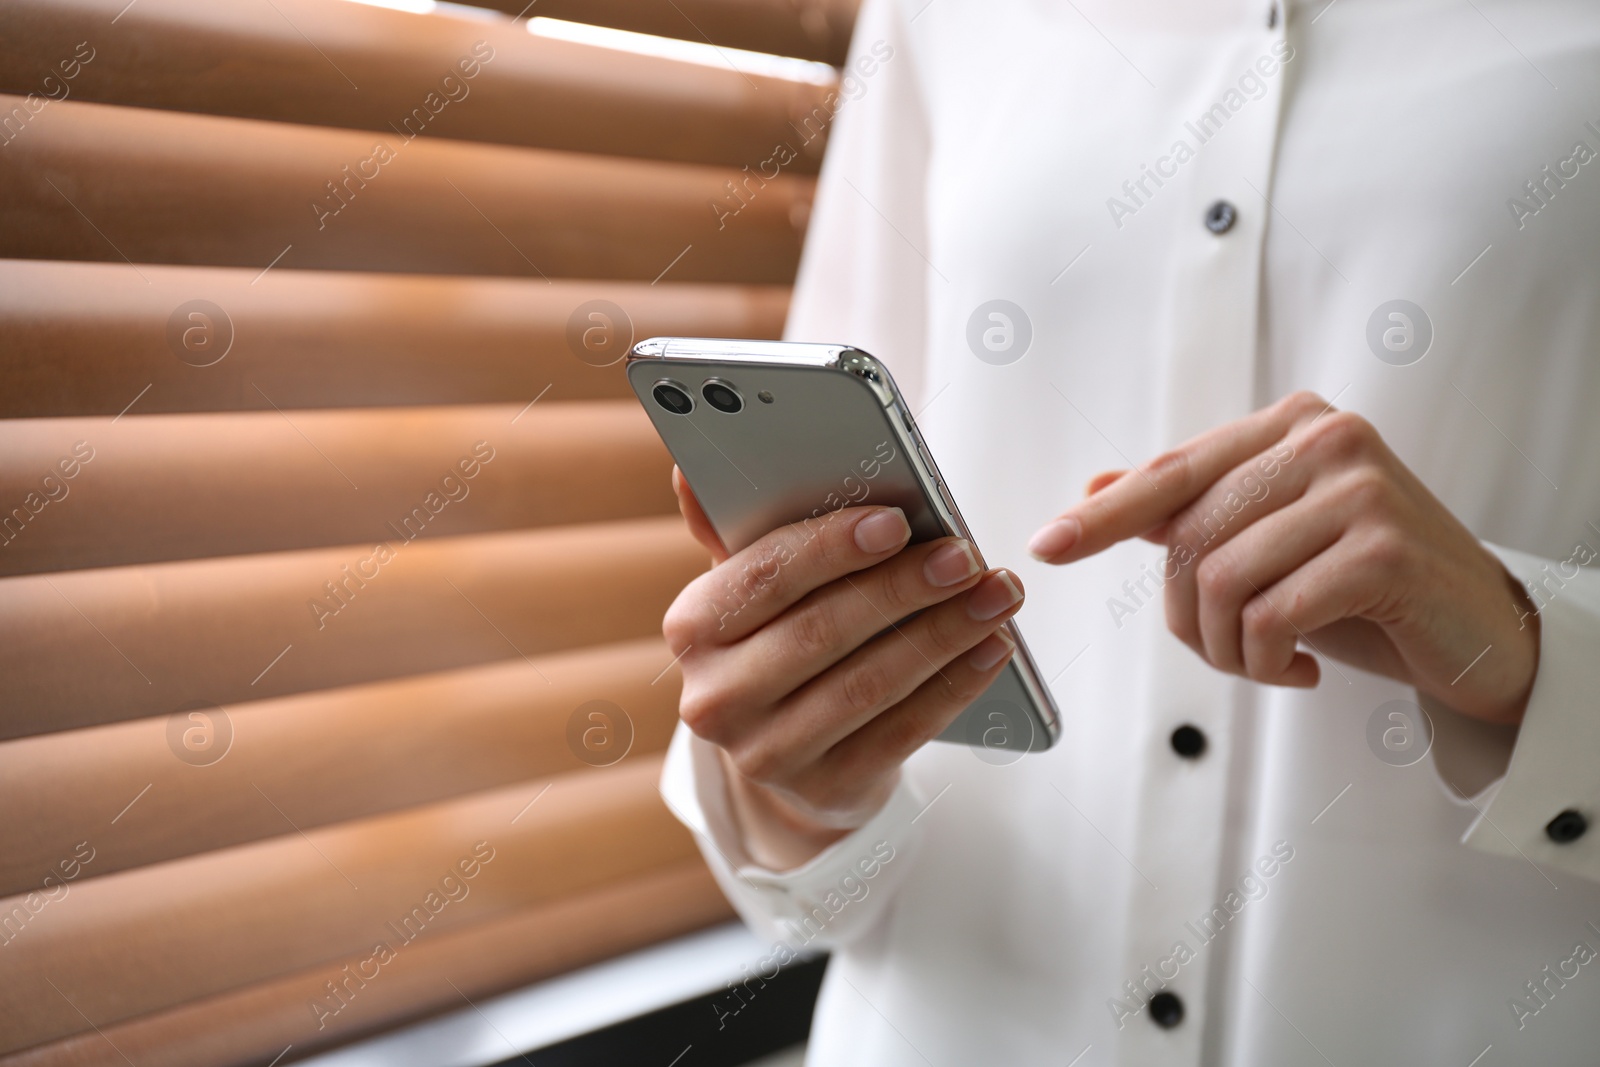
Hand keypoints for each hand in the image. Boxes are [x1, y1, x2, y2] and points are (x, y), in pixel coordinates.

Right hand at [664, 468, 1025, 868]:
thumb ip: (733, 527)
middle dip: (902, 589)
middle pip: (820, 632)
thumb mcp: (750, 586)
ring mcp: (766, 753)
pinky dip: (954, 686)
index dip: (832, 548)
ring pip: (867, 685)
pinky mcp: (824, 788)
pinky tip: (992, 648)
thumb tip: (688, 469)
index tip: (898, 521)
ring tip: (996, 596)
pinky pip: (901, 733)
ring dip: (942, 635)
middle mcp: (716, 697)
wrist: (787, 746)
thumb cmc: (777, 636)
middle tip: (965, 557)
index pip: (763, 577)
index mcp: (692, 627)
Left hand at [1027, 392, 1539, 725]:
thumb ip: (1191, 509)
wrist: (1478, 631)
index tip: (1047, 545)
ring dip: (1226, 648)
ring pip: (1221, 580)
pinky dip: (1263, 660)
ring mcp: (1359, 488)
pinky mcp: (1383, 549)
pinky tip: (1297, 671)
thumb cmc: (1364, 585)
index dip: (1108, 514)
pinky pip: (1269, 615)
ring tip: (1263, 662)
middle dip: (1186, 617)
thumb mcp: (1269, 540)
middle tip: (1223, 653)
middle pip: (1189, 537)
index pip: (1173, 471)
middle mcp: (1325, 438)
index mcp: (1290, 424)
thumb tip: (1095, 486)